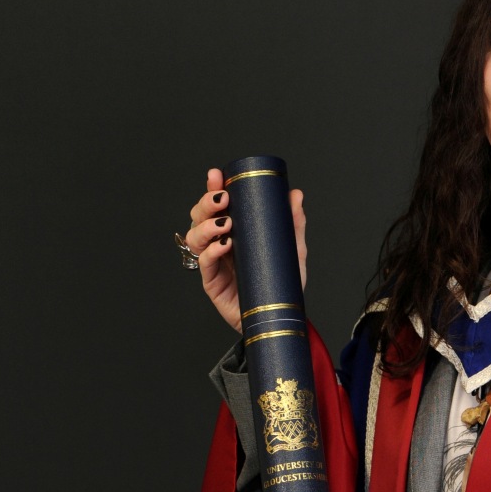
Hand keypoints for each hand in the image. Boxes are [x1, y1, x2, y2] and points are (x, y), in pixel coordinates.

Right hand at [183, 168, 307, 331]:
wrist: (280, 316)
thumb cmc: (281, 283)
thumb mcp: (293, 250)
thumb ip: (293, 223)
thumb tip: (295, 195)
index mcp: (235, 230)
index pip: (218, 205)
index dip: (213, 187)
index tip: (216, 175)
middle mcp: (220, 242)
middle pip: (200, 216)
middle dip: (206, 203)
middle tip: (223, 199)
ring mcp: (214, 262)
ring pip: (194, 236)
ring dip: (206, 226)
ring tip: (225, 224)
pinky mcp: (212, 282)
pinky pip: (204, 263)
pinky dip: (212, 251)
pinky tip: (223, 245)